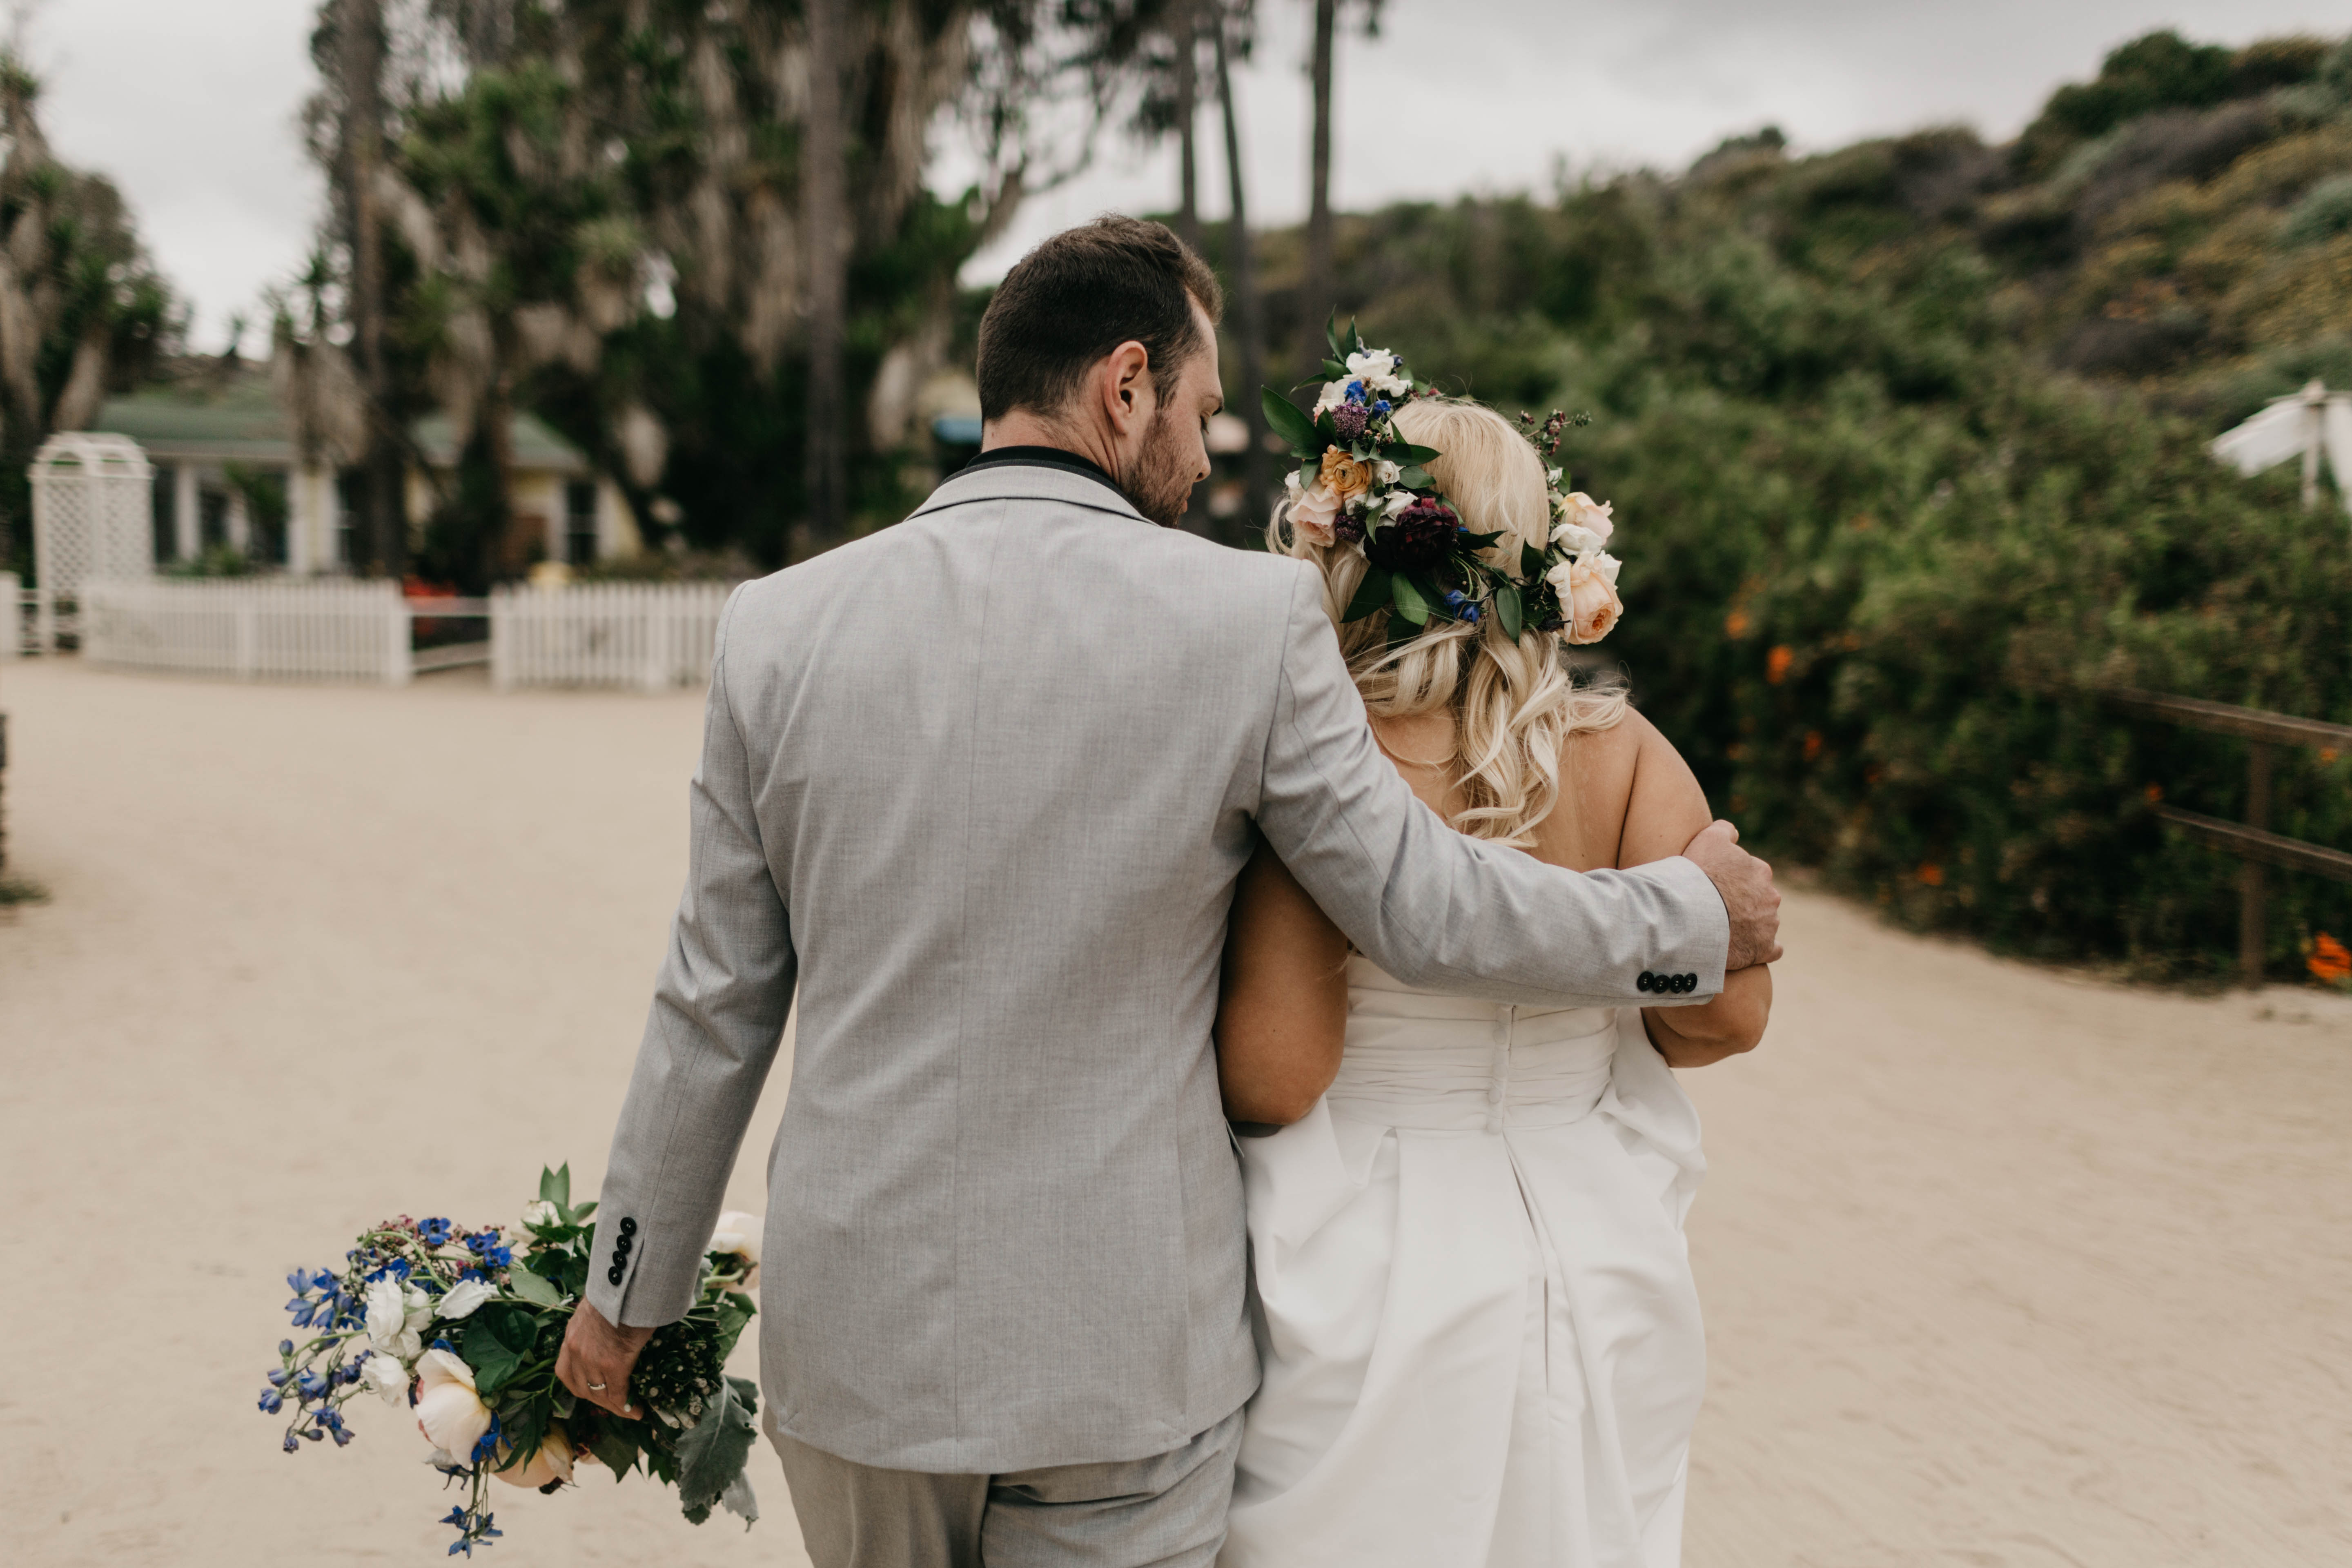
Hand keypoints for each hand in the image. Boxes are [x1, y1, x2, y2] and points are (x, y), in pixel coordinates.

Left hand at [556, 1300, 654, 1419]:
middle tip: (616, 1404)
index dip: (582, 1387)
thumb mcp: (597, 1309)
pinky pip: (619, 1393)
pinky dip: (627, 1405)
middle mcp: (575, 1351)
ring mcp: (592, 1360)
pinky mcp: (613, 1364)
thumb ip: (596, 1327)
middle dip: (599, 1400)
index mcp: (571, 1336)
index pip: (567, 1373)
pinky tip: (637, 1409)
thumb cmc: (620, 1290)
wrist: (628, 1281)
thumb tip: (611, 1334)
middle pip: (582, 1389)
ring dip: (615, 1406)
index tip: (596, 1392)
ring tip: (630, 1410)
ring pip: (600, 1395)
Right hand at [1682, 819, 1781, 968]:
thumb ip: (1724, 830)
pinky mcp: (1764, 949)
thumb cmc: (1701, 874)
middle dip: (1745, 903)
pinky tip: (1749, 949)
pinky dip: (1763, 949)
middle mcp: (1771, 896)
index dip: (1732, 880)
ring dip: (1751, 925)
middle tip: (1719, 908)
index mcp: (1760, 871)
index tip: (1716, 887)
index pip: (1751, 874)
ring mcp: (1769, 924)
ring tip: (1726, 930)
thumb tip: (1733, 832)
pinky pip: (1772, 950)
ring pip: (1765, 923)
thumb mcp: (1709, 839)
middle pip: (1760, 898)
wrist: (1695, 913)